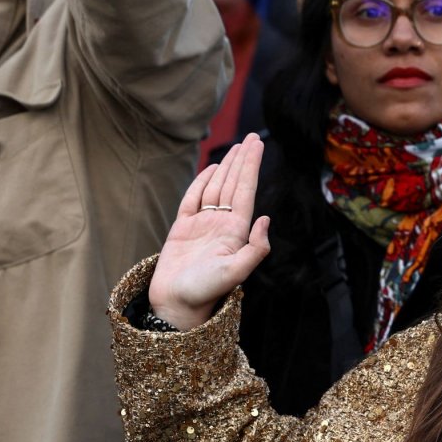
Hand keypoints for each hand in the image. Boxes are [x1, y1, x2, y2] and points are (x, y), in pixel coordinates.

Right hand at [149, 135, 274, 330]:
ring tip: (237, 147)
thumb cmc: (205, 292)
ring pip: (216, 188)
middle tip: (252, 137)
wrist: (175, 305)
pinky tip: (213, 169)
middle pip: (234, 184)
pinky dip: (202, 182)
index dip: (251, 166)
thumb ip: (255, 248)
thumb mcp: (235, 272)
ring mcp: (202, 225)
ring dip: (227, 167)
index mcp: (235, 231)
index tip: (258, 145)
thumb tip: (266, 218)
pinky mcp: (183, 228)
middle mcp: (221, 224)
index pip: (246, 191)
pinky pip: (193, 199)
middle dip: (243, 160)